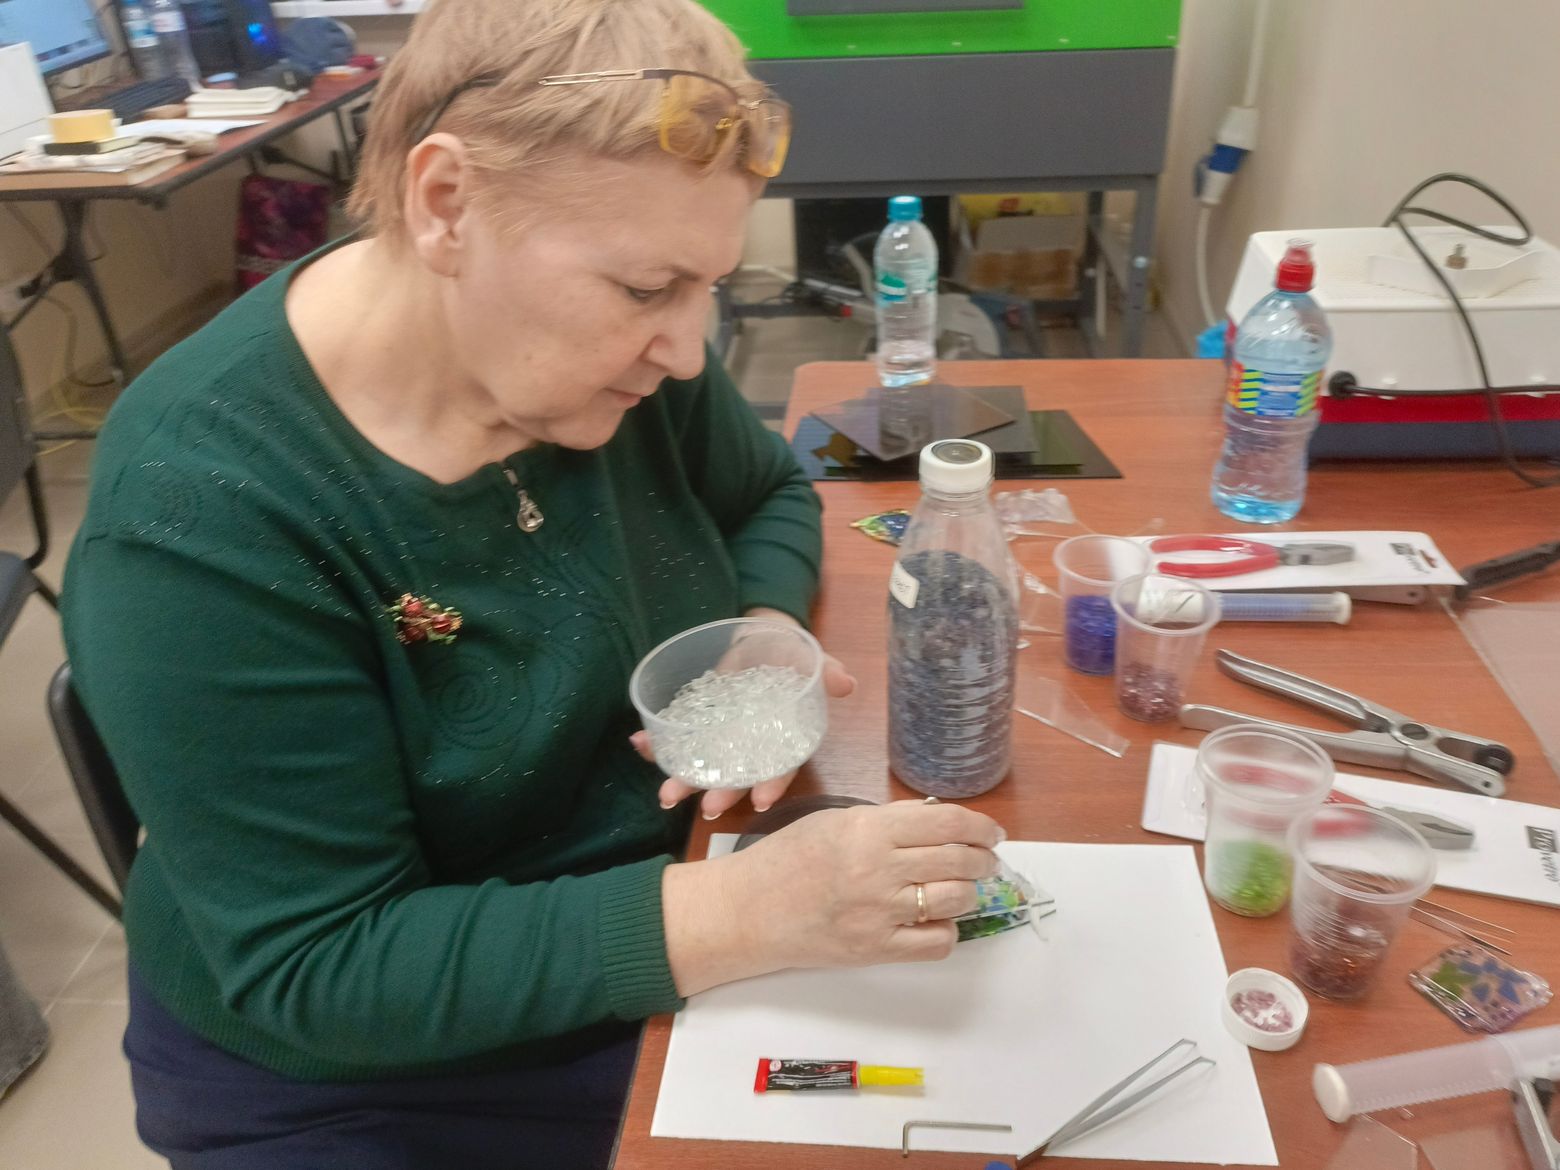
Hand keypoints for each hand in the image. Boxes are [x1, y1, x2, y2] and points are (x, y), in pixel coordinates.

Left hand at [632, 610, 856, 819]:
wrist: (762, 639)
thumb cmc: (791, 654)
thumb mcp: (810, 659)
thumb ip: (825, 671)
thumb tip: (845, 682)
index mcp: (783, 738)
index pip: (781, 768)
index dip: (772, 785)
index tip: (760, 802)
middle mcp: (752, 747)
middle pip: (738, 777)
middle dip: (722, 793)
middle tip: (707, 808)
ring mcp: (723, 738)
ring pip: (704, 768)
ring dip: (684, 781)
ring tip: (666, 795)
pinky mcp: (700, 724)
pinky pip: (679, 740)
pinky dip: (658, 745)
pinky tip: (640, 743)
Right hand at [662, 801, 1004, 994]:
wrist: (748, 911)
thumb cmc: (786, 859)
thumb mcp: (835, 821)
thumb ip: (887, 821)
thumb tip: (939, 821)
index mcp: (867, 829)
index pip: (947, 822)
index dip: (980, 826)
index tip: (991, 832)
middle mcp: (878, 869)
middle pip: (959, 860)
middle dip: (982, 859)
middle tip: (983, 859)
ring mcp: (879, 912)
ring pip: (956, 900)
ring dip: (968, 892)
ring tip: (959, 888)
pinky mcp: (876, 949)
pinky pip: (937, 942)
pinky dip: (947, 931)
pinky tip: (935, 920)